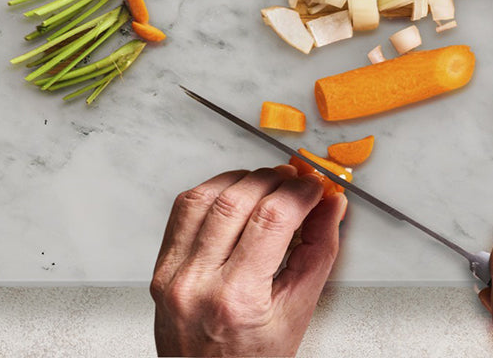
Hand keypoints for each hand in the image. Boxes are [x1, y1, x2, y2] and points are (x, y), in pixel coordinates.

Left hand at [150, 165, 346, 356]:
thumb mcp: (298, 312)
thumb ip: (319, 252)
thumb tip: (331, 205)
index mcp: (236, 300)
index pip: (272, 219)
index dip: (299, 192)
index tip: (315, 186)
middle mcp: (197, 284)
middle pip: (238, 200)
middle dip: (275, 179)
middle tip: (296, 181)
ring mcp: (173, 274)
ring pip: (206, 196)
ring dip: (243, 179)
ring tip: (268, 184)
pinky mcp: (161, 267)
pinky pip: (184, 209)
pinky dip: (213, 191)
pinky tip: (234, 195)